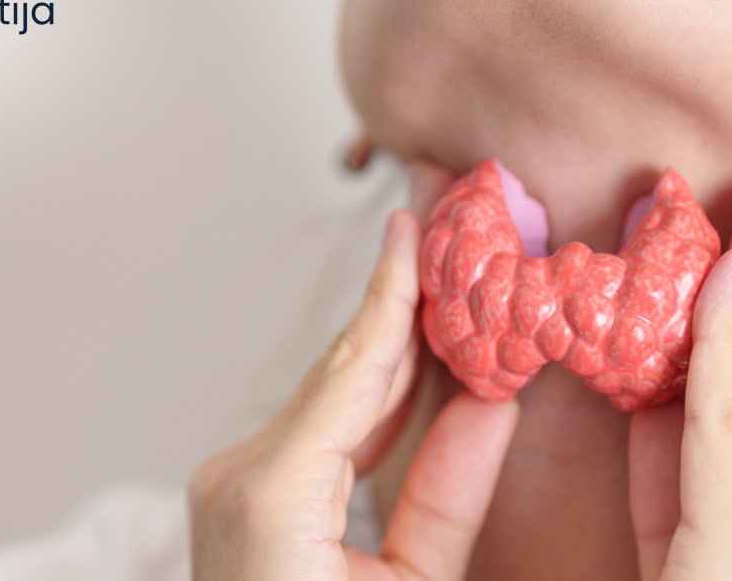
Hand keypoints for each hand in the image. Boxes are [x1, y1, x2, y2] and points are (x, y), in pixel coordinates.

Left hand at [189, 198, 518, 579]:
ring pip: (338, 401)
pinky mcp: (256, 503)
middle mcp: (242, 479)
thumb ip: (447, 494)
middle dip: (397, 306)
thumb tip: (492, 401)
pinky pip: (331, 440)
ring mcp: (239, 489)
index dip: (391, 298)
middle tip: (439, 233)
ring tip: (441, 283)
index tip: (414, 228)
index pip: (353, 375)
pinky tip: (428, 364)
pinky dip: (383, 404)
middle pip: (343, 375)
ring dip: (394, 348)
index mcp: (270, 499)